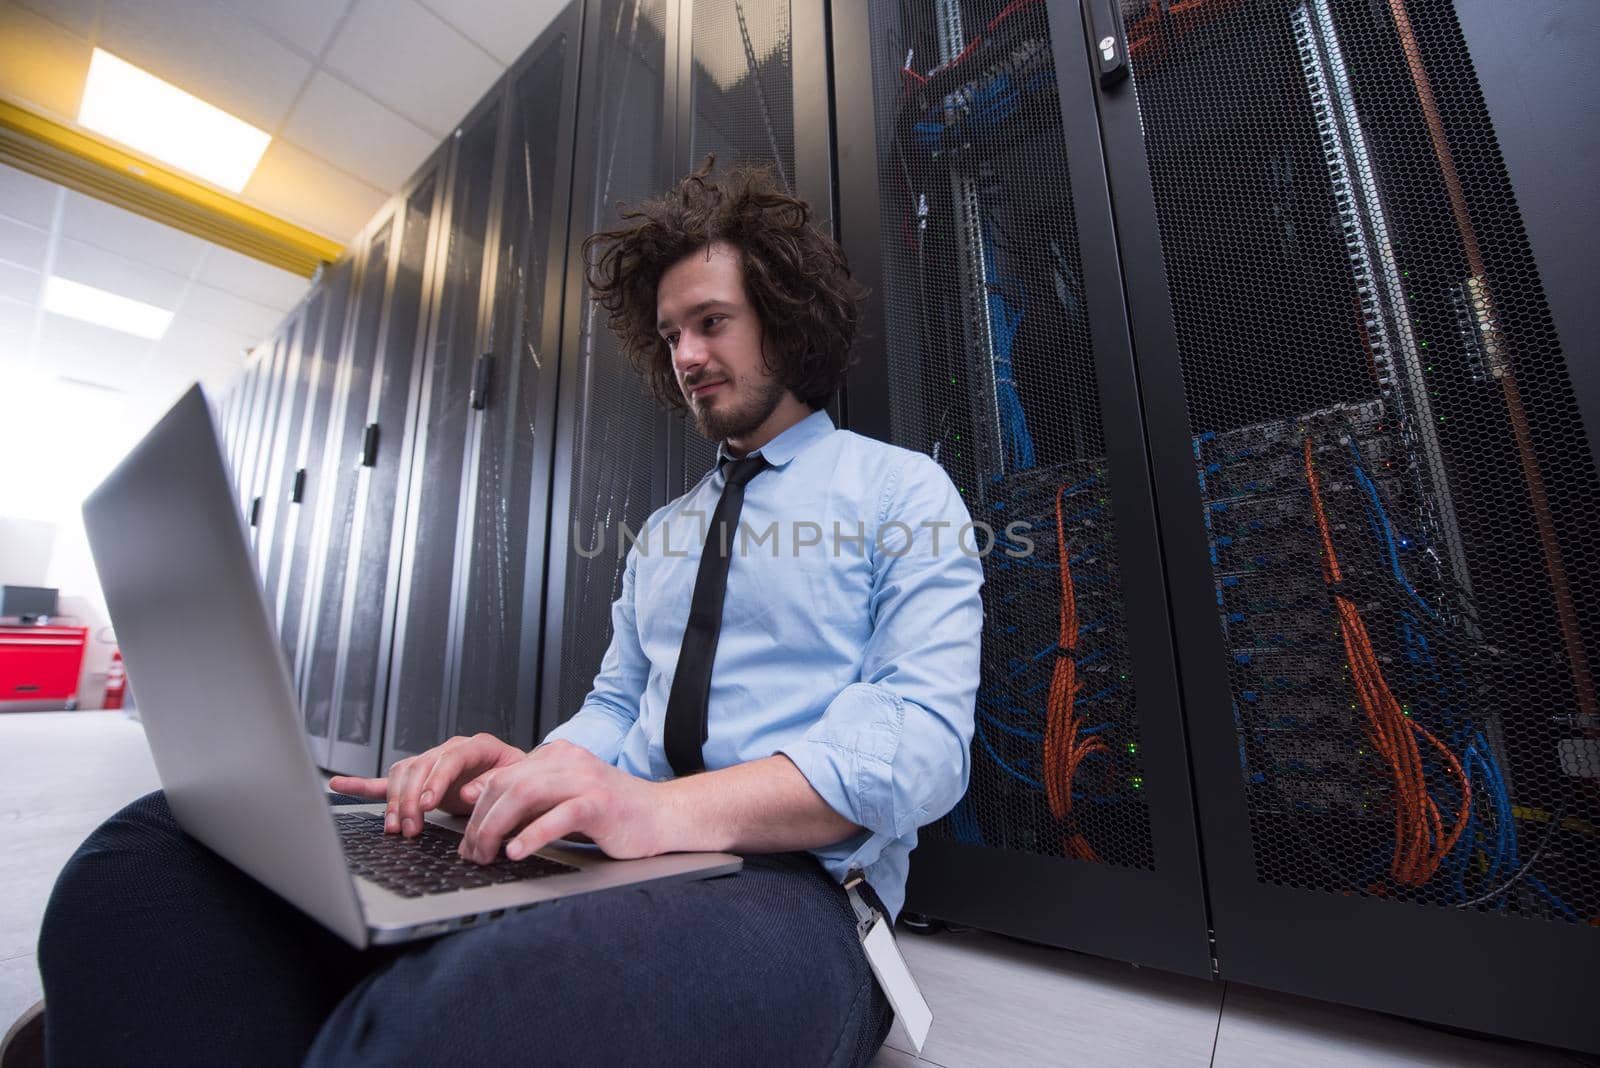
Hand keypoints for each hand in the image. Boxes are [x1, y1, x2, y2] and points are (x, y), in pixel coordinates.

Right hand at [329, 733, 527, 836]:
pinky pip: (387, 779)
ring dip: (394, 802)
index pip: (451, 758)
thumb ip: (495, 784)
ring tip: (395, 828)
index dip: (437, 780)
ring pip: (403, 774)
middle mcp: (450, 749)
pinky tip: (339, 784)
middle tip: (410, 828)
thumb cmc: (520, 779)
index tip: (428, 804)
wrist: (519, 778)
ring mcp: (431, 762)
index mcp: (478, 746)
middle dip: (411, 800)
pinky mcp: (419, 779)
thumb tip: (469, 793)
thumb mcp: (519, 780)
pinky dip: (362, 784)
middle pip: (420, 767)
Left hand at [458, 740, 672, 863]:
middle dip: (482, 822)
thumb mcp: (565, 799)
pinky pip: (558, 816)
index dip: (477, 806)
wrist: (662, 815)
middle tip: (473, 853)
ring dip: (497, 828)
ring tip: (488, 855)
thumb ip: (531, 799)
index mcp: (558, 756)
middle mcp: (569, 761)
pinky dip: (532, 835)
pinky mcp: (600, 803)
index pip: (503, 775)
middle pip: (508, 784)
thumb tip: (482, 810)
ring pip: (525, 795)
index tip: (465, 837)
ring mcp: (586, 780)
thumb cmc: (614, 813)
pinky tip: (517, 852)